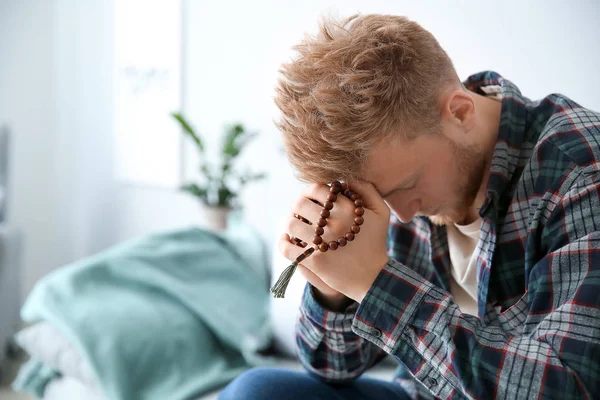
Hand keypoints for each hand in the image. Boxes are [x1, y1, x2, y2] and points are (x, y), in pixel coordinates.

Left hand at [278, 180, 389, 302]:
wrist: (373, 277)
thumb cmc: (375, 242)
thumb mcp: (380, 211)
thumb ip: (366, 188)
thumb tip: (344, 178)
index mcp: (347, 210)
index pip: (317, 189)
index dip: (311, 190)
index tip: (312, 197)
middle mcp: (333, 224)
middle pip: (300, 204)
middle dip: (297, 204)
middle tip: (299, 210)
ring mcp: (321, 244)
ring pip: (290, 224)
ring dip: (289, 222)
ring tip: (294, 224)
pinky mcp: (314, 261)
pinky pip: (287, 248)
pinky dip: (283, 242)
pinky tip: (287, 240)